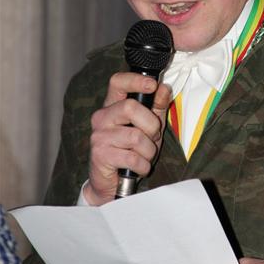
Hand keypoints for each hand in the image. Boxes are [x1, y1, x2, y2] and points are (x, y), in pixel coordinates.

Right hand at [84, 72, 170, 205]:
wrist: (113, 183)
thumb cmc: (132, 151)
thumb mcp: (150, 127)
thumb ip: (157, 107)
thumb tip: (164, 88)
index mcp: (113, 106)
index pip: (118, 82)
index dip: (135, 80)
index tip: (152, 85)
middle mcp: (102, 117)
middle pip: (130, 107)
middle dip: (151, 125)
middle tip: (152, 137)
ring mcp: (99, 136)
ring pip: (135, 136)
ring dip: (148, 151)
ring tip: (144, 156)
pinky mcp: (100, 155)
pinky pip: (132, 157)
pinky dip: (142, 165)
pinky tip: (138, 167)